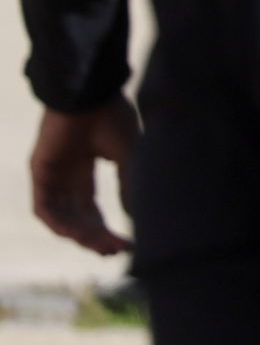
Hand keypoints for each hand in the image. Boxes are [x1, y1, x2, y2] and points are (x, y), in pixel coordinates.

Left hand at [30, 99, 138, 255]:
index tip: (125, 243)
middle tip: (115, 250)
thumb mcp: (129, 155)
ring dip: (81, 234)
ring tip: (102, 244)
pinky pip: (44, 208)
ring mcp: (51, 174)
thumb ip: (128, 185)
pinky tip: (79, 233)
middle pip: (77, 216)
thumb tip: (133, 217)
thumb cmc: (112, 117)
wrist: (90, 93)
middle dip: (95, 236)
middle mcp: (66, 174)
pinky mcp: (40, 172)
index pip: (91, 207)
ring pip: (62, 216)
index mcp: (86, 167)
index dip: (106, 227)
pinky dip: (60, 223)